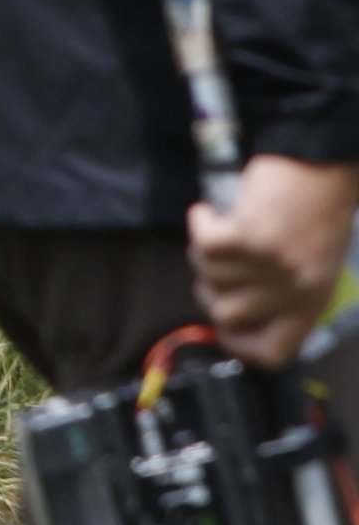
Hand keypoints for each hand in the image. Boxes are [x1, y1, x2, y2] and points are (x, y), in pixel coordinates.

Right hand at [193, 157, 358, 367]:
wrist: (323, 170)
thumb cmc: (316, 217)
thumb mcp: (309, 270)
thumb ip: (279, 296)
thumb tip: (229, 312)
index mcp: (310, 307)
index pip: (269, 354)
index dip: (236, 343)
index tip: (221, 325)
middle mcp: (293, 294)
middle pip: (224, 314)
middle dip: (208, 286)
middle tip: (216, 261)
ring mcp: (274, 268)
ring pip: (208, 274)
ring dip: (203, 249)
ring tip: (217, 226)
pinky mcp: (253, 237)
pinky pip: (205, 243)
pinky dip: (201, 223)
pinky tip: (208, 212)